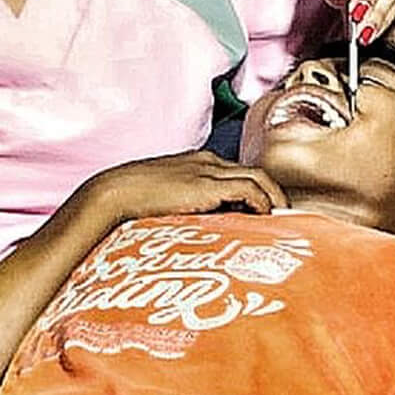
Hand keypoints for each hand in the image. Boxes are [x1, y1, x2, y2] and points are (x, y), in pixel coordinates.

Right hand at [80, 151, 288, 227]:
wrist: (113, 193)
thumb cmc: (129, 201)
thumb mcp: (162, 200)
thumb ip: (184, 208)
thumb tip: (198, 232)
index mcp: (196, 162)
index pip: (237, 172)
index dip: (256, 192)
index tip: (263, 214)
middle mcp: (207, 162)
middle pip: (254, 172)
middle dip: (273, 194)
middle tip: (281, 218)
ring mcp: (208, 171)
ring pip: (258, 177)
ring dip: (274, 198)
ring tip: (280, 221)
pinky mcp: (207, 185)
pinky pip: (249, 189)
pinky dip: (261, 202)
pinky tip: (263, 219)